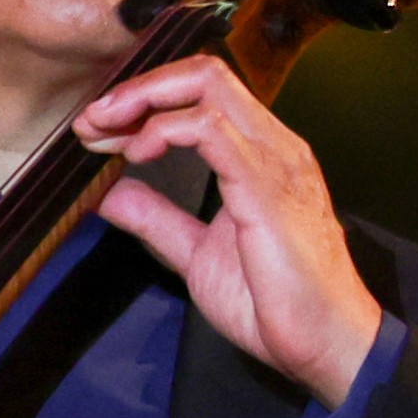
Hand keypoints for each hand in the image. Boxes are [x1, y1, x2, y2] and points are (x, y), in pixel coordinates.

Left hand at [80, 57, 382, 409]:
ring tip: (104, 132)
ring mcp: (274, 161)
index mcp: (259, 156)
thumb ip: (157, 218)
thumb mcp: (196, 253)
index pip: (202, 95)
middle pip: (204, 75)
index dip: (145, 101)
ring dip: (143, 102)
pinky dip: (166, 131)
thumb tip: (112, 193)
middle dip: (138, 87)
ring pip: (207, 89)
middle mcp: (272, 146)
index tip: (99, 130)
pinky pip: (213, 132)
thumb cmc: (276, 303)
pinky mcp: (266, 187)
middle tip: (92, 118)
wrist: (325, 342)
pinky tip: (139, 153)